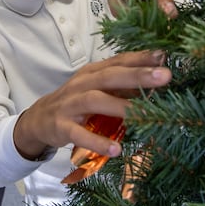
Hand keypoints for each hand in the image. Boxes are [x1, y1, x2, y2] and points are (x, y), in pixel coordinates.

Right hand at [13, 50, 170, 160]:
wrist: (39, 120)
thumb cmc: (76, 102)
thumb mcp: (97, 88)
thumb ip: (123, 85)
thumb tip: (158, 80)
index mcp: (93, 72)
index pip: (118, 60)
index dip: (140, 58)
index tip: (164, 56)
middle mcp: (82, 84)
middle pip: (110, 76)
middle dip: (137, 75)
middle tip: (165, 76)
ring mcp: (70, 104)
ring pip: (96, 100)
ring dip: (121, 107)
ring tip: (146, 114)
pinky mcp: (61, 126)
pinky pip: (79, 134)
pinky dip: (97, 142)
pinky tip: (116, 149)